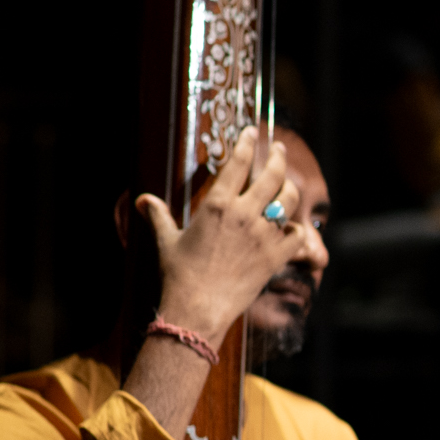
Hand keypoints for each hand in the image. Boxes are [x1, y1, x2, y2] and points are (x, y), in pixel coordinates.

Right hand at [139, 125, 308, 347]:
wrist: (198, 308)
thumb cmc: (180, 274)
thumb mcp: (166, 240)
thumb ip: (158, 216)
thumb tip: (143, 200)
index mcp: (217, 205)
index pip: (238, 163)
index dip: (247, 143)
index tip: (253, 131)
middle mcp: (245, 215)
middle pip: (272, 176)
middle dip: (278, 158)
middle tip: (280, 149)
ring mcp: (264, 236)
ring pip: (288, 201)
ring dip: (290, 189)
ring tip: (288, 183)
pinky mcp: (276, 257)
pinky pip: (296, 235)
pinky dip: (296, 229)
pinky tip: (291, 227)